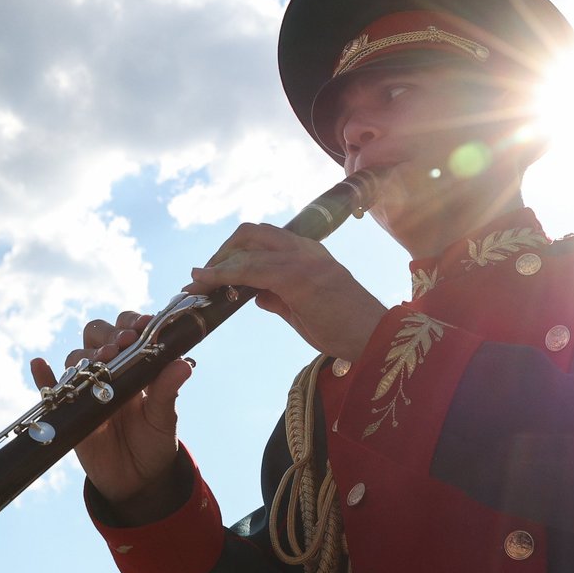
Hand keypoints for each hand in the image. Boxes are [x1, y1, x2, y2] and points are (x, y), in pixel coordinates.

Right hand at [31, 311, 192, 505]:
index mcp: (135, 364)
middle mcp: (109, 370)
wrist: (137, 480)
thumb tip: (183, 364)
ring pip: (77, 358)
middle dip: (109, 334)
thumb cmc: (153, 442)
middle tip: (123, 343)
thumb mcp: (164, 418)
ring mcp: (87, 388)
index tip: (144, 325)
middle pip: (97, 334)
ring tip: (102, 360)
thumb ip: (168, 391)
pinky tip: (40, 366)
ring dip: (86, 354)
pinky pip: (51, 389)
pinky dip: (43, 376)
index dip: (132, 322)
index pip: (128, 329)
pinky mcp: (70, 410)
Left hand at [186, 223, 385, 362]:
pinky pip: (252, 269)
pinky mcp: (298, 278)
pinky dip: (223, 275)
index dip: (232, 250)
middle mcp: (305, 249)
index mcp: (309, 253)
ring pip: (248, 248)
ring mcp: (302, 261)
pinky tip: (206, 284)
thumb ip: (278, 298)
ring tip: (197, 282)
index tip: (211, 270)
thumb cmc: (344, 329)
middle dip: (222, 251)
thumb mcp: (304, 309)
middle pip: (251, 232)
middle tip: (204, 277)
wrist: (375, 340)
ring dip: (217, 264)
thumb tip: (253, 295)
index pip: (264, 238)